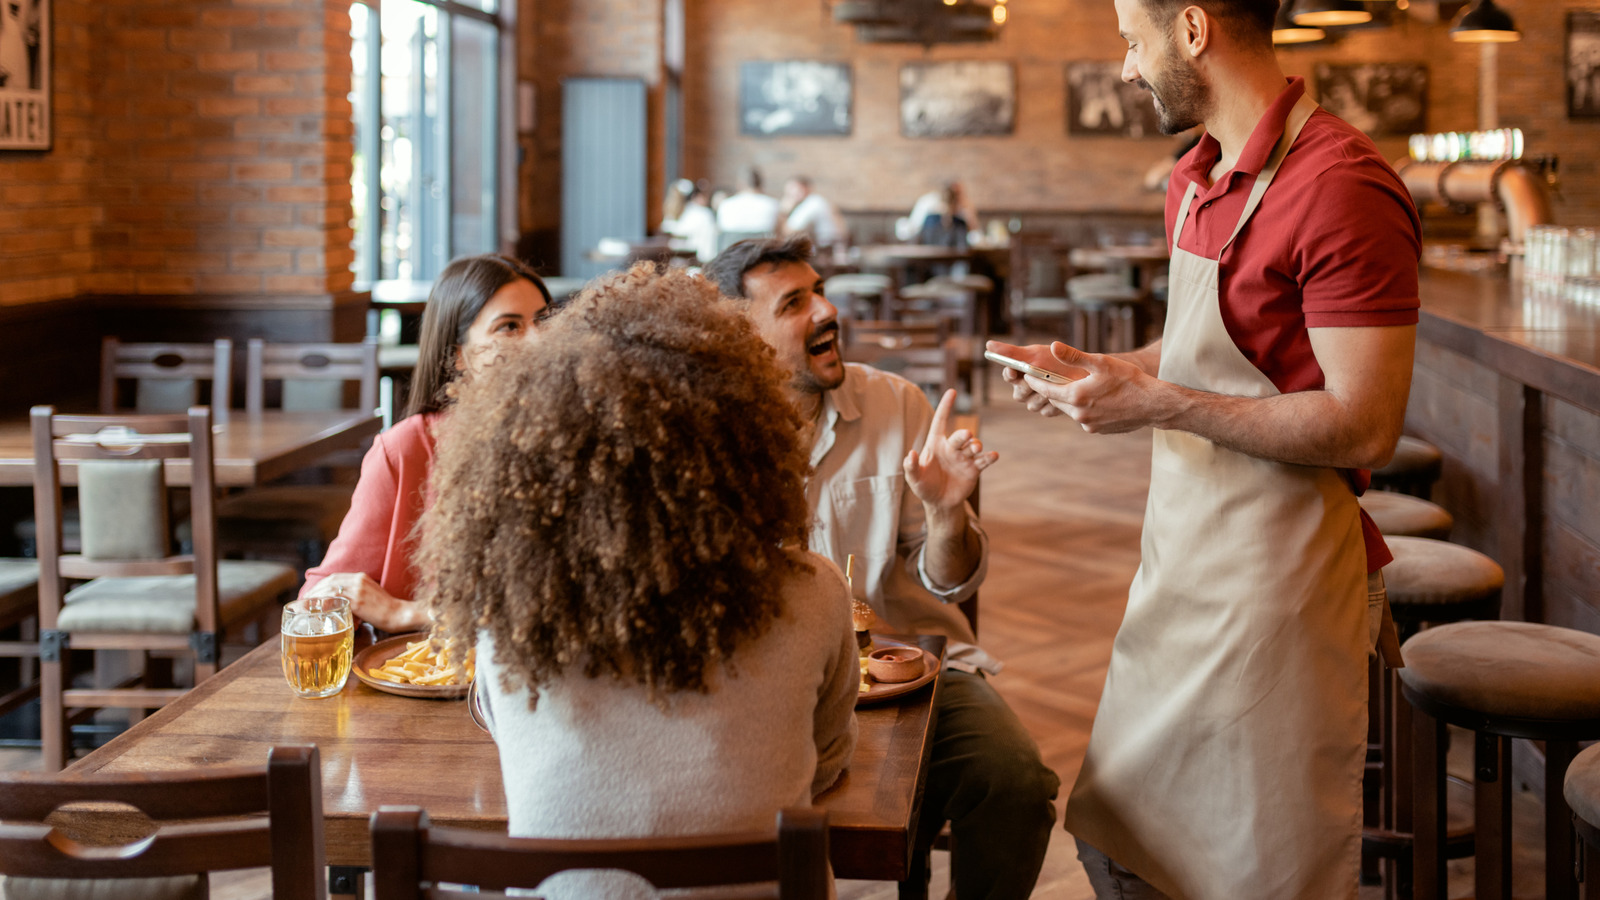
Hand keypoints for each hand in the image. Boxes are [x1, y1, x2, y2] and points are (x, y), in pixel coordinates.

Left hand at [303, 573, 425, 632]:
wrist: (400, 614)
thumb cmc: (387, 610)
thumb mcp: (371, 596)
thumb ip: (356, 596)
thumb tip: (341, 604)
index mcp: (361, 577)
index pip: (334, 577)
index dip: (320, 586)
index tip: (311, 595)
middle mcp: (358, 580)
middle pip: (329, 582)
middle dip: (314, 591)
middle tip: (303, 601)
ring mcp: (358, 590)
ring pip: (330, 590)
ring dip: (315, 598)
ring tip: (306, 607)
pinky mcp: (358, 601)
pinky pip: (336, 600)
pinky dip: (324, 605)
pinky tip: (317, 611)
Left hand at [903, 389, 998, 512]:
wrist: (940, 502)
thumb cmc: (924, 487)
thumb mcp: (914, 479)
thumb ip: (911, 467)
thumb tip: (911, 453)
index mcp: (935, 444)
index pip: (940, 421)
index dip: (945, 407)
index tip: (952, 391)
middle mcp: (951, 448)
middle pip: (959, 436)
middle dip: (964, 434)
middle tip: (966, 436)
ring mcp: (964, 458)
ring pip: (973, 445)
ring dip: (976, 445)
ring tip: (976, 448)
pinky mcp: (974, 469)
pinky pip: (984, 460)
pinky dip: (990, 457)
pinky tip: (993, 456)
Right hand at [987, 339, 1089, 417]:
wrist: (1087, 372)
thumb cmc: (1059, 360)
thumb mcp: (1036, 354)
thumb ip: (1012, 352)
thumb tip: (987, 344)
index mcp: (1021, 373)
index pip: (1009, 376)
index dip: (1010, 374)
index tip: (1013, 370)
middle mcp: (1026, 388)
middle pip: (1019, 393)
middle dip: (1030, 387)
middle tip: (1040, 379)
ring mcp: (1038, 400)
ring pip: (1032, 405)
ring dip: (1043, 396)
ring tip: (1057, 387)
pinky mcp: (1050, 409)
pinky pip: (1046, 412)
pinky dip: (1054, 404)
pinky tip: (1063, 397)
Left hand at [1010, 341, 1167, 433]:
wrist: (1153, 404)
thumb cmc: (1129, 380)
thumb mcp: (1101, 362)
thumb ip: (1074, 356)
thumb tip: (1053, 346)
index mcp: (1076, 396)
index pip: (1046, 389)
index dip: (1035, 382)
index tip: (1027, 375)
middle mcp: (1079, 414)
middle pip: (1056, 400)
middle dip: (1052, 390)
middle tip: (1047, 379)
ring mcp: (1088, 424)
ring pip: (1071, 410)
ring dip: (1071, 400)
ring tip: (1077, 387)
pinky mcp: (1098, 430)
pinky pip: (1085, 418)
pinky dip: (1086, 409)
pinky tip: (1097, 400)